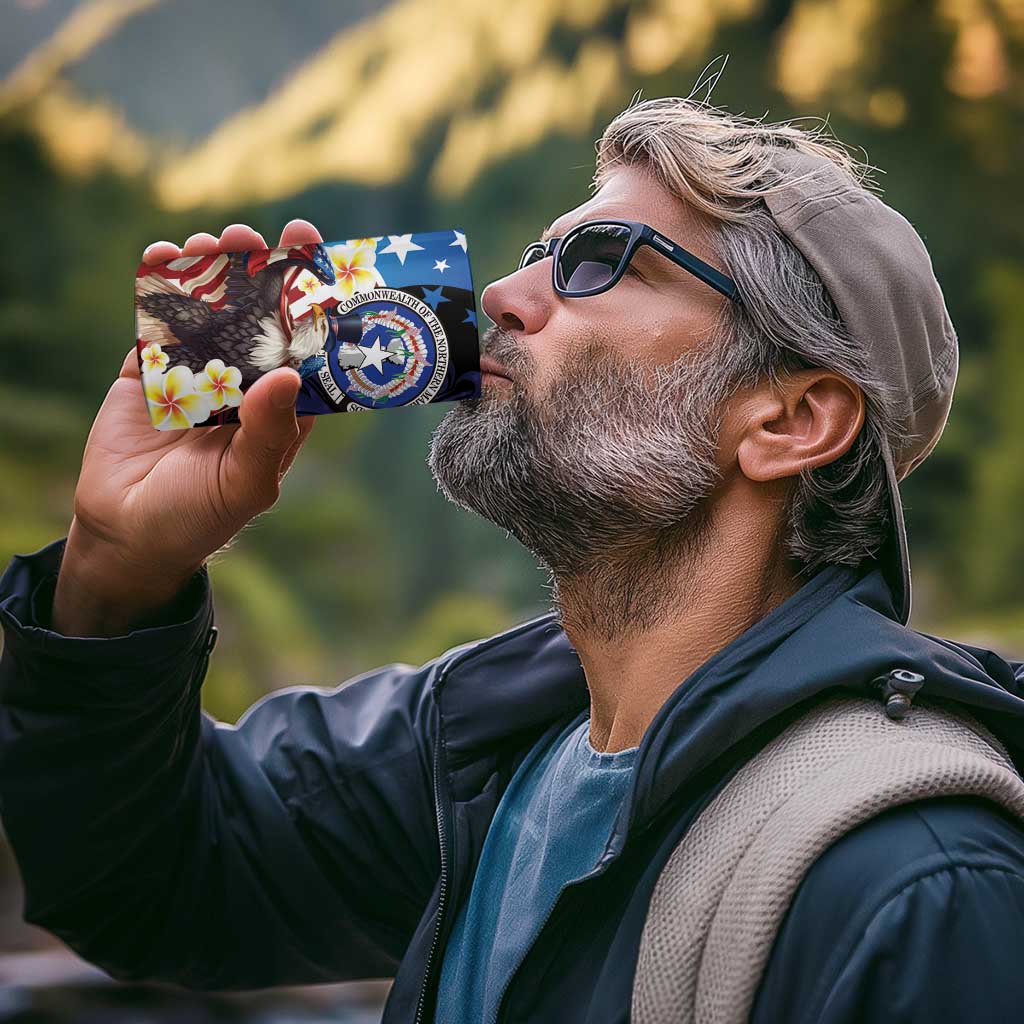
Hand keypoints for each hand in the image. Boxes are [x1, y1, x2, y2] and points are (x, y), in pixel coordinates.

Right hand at [52, 220, 323, 636]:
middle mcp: (243, 385)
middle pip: (255, 318)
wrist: (127, 535)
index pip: (302, 348)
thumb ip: (268, 431)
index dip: (310, 304)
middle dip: (257, 274)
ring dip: (210, 273)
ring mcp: (195, 375)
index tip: (317, 257)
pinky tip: (162, 257)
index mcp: (279, 409)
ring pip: (208, 312)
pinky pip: (157, 324)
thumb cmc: (200, 517)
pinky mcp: (148, 373)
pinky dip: (159, 289)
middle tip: (253, 237)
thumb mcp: (245, 482)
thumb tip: (286, 374)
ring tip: (209, 242)